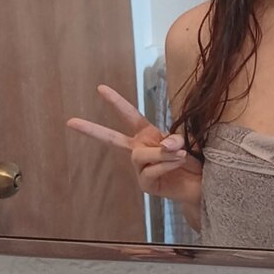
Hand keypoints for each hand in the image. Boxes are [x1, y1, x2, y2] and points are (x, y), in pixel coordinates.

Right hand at [67, 85, 202, 223]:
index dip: (116, 102)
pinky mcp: (146, 184)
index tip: (100, 88)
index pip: (130, 116)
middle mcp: (140, 150)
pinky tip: (178, 163)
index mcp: (148, 135)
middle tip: (71, 122)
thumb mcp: (186, 143)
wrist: (203, 183)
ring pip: (141, 154)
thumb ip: (174, 139)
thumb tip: (164, 144)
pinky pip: (151, 170)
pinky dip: (167, 164)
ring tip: (181, 154)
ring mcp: (140, 169)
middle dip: (92, 130)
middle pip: (112, 139)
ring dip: (162, 153)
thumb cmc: (194, 160)